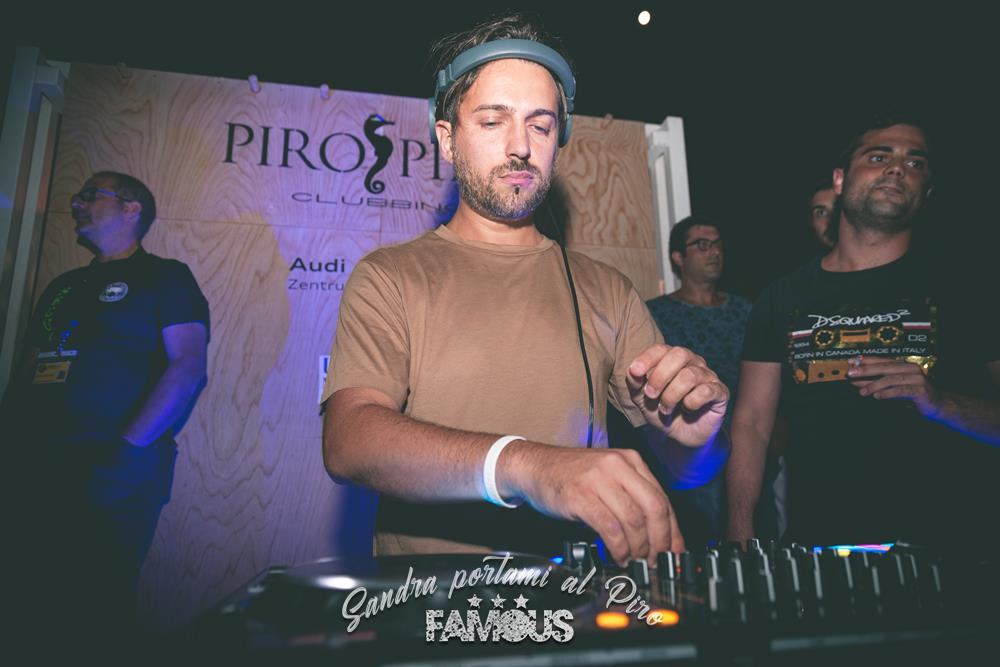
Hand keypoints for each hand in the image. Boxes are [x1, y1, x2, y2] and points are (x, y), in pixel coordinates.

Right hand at [505, 443, 683, 564]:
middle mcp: (617, 466)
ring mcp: (598, 480)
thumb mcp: (607, 476)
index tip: (674, 551)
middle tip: (656, 560)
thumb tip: (658, 533)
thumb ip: (631, 496)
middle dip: (660, 540)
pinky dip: (619, 547)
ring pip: (633, 520)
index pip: (662, 498)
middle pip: (654, 508)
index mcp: (629, 460)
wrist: (533, 466)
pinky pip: (610, 527)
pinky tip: (618, 555)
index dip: (672, 530)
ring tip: (635, 560)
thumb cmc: (571, 476)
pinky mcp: (580, 496)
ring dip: (638, 548)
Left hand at [627, 344, 728, 445]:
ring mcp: (708, 376)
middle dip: (660, 376)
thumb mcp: (642, 398)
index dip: (647, 358)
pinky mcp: (720, 392)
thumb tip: (633, 370)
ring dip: (672, 395)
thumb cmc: (661, 411)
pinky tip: (687, 409)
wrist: (678, 437)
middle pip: (679, 354)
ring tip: (665, 409)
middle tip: (651, 395)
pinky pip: (706, 391)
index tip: (635, 372)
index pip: (661, 349)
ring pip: (690, 375)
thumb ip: (635, 382)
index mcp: (672, 359)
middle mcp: (692, 362)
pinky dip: (691, 402)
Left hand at [847, 356, 939, 416]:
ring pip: (892, 379)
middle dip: (866, 370)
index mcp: (902, 365)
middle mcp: (910, 368)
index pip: (881, 360)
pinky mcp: (921, 390)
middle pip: (885, 367)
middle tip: (850, 374)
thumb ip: (873, 383)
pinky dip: (888, 393)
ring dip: (874, 385)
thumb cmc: (912, 395)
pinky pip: (902, 391)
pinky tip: (877, 397)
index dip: (865, 360)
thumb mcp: (889, 388)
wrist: (937, 406)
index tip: (850, 361)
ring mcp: (917, 378)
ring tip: (862, 392)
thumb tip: (854, 380)